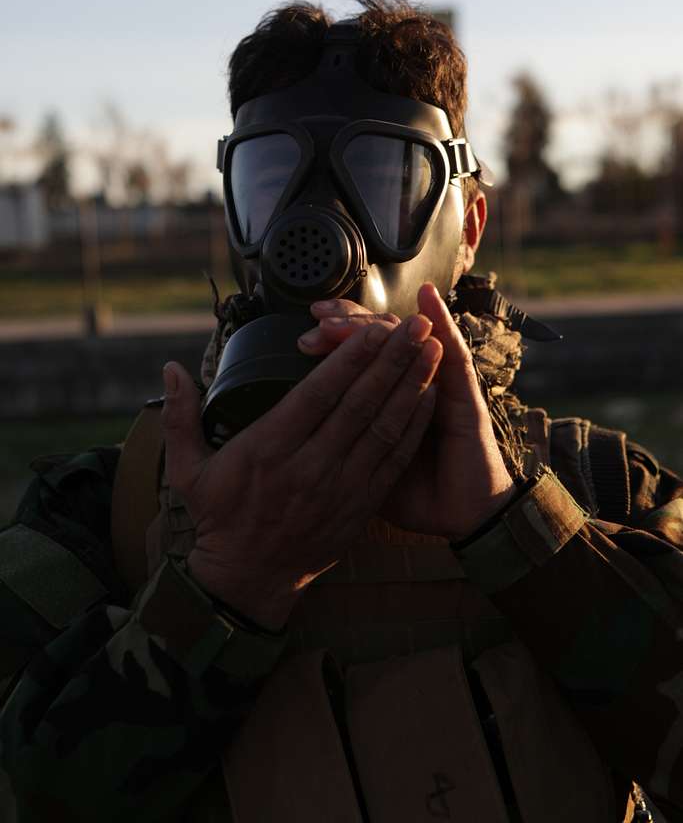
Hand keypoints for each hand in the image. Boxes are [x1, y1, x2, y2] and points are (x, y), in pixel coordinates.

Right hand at [161, 313, 441, 629]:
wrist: (248, 580)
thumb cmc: (219, 518)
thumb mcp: (188, 469)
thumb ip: (179, 416)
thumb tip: (170, 368)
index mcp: (269, 450)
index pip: (317, 396)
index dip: (348, 361)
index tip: (372, 330)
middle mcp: (309, 467)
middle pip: (360, 405)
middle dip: (392, 361)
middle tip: (418, 327)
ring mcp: (340, 488)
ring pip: (384, 429)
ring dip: (412, 387)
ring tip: (433, 351)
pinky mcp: (360, 506)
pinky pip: (393, 461)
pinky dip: (414, 428)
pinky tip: (430, 399)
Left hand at [298, 284, 513, 540]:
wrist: (462, 514)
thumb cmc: (411, 493)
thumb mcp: (360, 467)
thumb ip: (335, 444)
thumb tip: (292, 438)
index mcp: (384, 398)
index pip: (356, 356)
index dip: (333, 341)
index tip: (304, 337)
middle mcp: (410, 382)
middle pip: (377, 337)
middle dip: (347, 324)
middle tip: (319, 320)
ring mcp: (440, 380)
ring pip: (406, 336)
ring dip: (378, 322)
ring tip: (353, 315)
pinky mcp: (464, 388)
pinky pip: (453, 347)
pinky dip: (442, 318)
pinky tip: (428, 297)